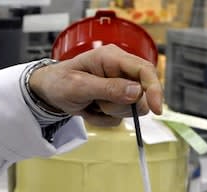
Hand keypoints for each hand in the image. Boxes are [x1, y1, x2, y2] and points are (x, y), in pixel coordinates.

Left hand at [29, 44, 162, 126]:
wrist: (50, 93)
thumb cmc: (60, 82)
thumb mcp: (80, 86)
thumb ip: (109, 88)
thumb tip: (136, 92)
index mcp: (113, 58)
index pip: (145, 71)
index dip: (154, 90)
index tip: (156, 109)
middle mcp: (121, 71)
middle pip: (142, 95)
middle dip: (122, 106)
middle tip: (99, 104)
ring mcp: (120, 88)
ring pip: (132, 109)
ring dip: (111, 113)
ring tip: (93, 104)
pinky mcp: (117, 102)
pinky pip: (121, 118)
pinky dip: (105, 119)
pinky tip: (93, 109)